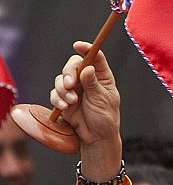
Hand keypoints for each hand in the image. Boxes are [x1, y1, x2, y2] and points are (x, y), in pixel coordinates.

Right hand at [50, 41, 121, 176]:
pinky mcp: (64, 99)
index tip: (78, 46)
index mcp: (102, 77)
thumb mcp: (102, 100)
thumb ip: (92, 84)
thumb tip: (87, 68)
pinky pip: (55, 93)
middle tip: (71, 84)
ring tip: (72, 102)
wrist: (95, 138)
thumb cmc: (105, 119)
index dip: (87, 49)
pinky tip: (65, 107)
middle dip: (68, 73)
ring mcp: (75, 89)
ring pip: (61, 79)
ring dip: (63, 89)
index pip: (95, 57)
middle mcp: (87, 80)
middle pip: (72, 65)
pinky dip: (57, 99)